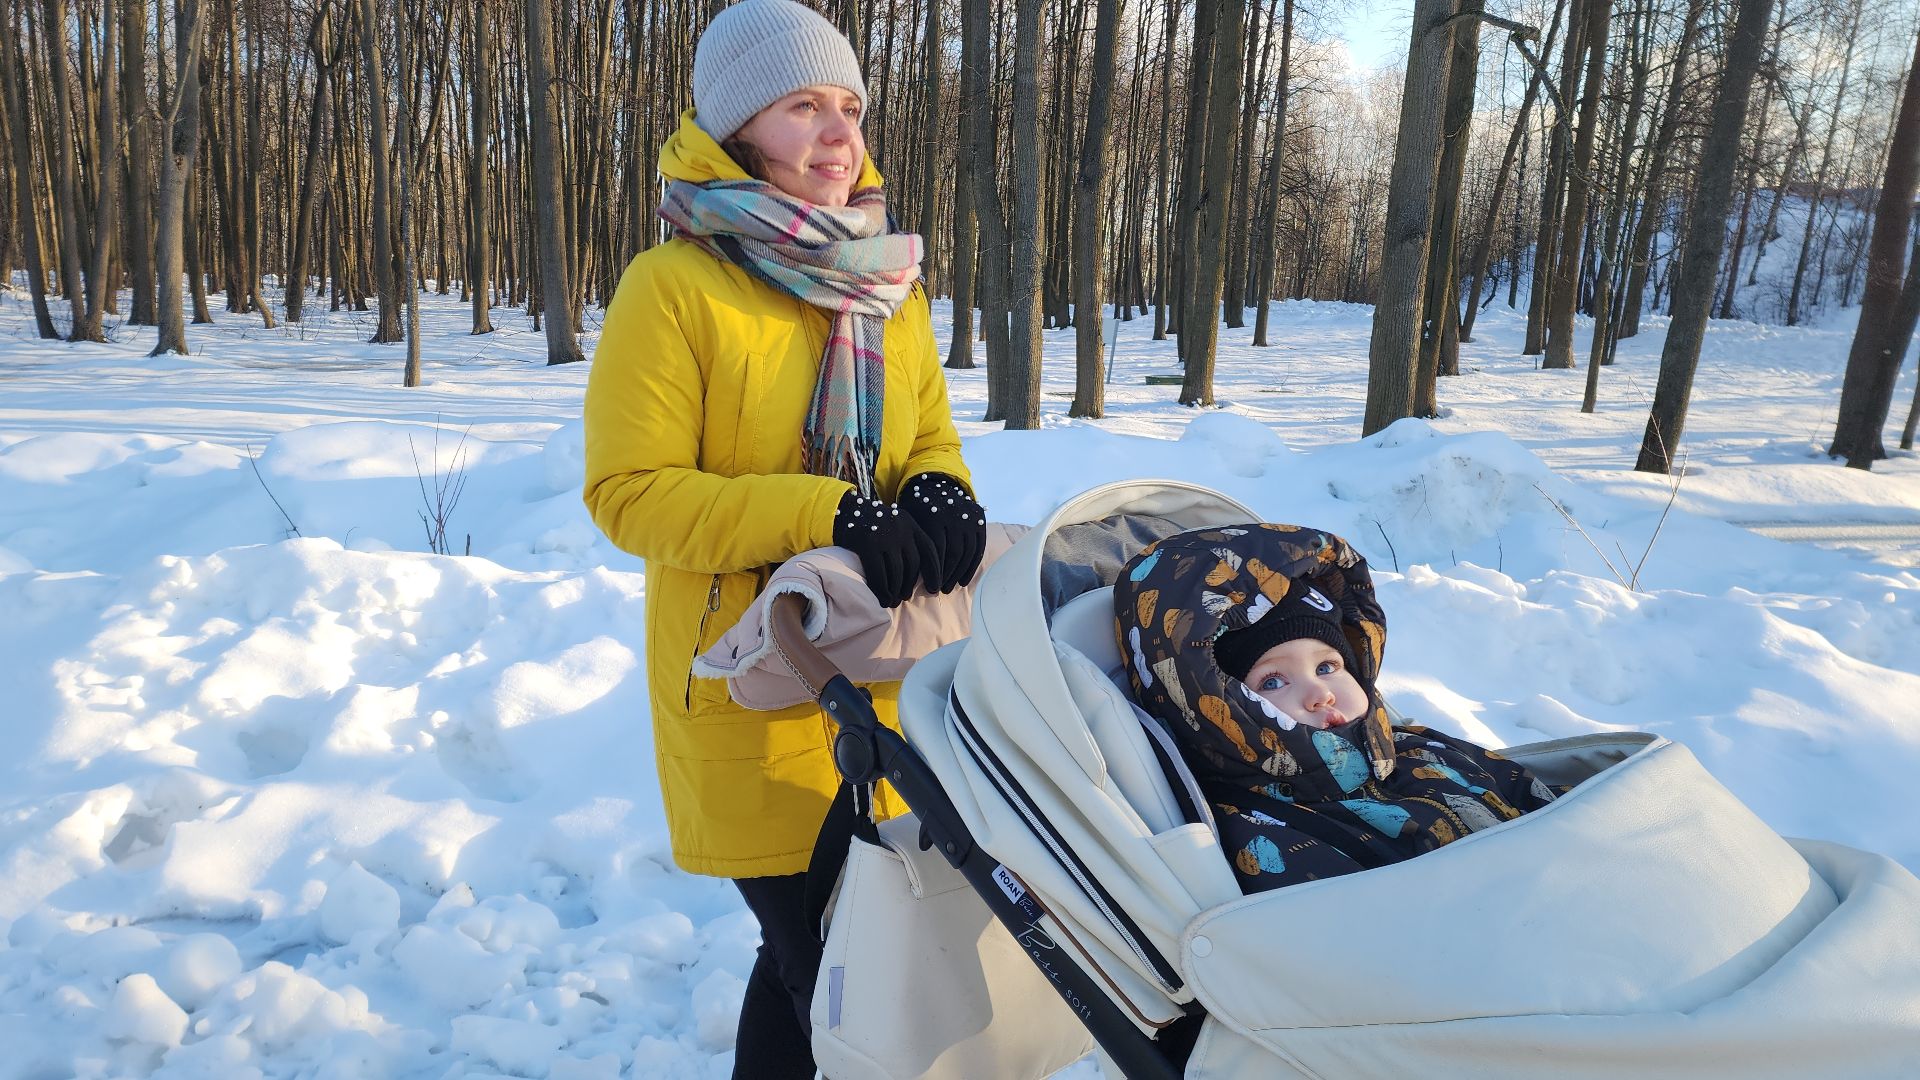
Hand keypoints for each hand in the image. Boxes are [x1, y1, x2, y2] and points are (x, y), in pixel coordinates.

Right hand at [832, 491, 937, 607]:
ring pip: (897, 572)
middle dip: (909, 585)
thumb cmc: (872, 525)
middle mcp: (901, 528)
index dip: (934, 572)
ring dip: (895, 591)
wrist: (844, 511)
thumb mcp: (894, 527)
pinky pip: (878, 573)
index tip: (934, 589)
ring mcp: (884, 535)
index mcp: (911, 524)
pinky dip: (881, 590)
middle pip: (913, 564)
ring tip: (892, 601)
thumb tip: (919, 576)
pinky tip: (882, 598)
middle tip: (905, 598)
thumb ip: (907, 543)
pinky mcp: (867, 544)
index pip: (929, 550)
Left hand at [897, 472, 985, 593]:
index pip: (936, 551)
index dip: (934, 572)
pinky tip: (964, 579)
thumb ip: (911, 544)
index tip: (930, 587)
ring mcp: (969, 518)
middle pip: (953, 553)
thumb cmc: (917, 509)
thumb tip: (904, 577)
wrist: (936, 485)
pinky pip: (978, 548)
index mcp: (933, 516)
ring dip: (959, 573)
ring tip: (951, 587)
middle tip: (941, 590)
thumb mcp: (909, 521)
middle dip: (947, 575)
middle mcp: (953, 516)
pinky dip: (972, 566)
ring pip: (967, 552)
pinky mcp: (979, 520)